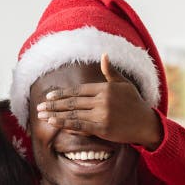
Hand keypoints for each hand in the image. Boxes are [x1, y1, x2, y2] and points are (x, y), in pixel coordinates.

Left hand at [35, 53, 162, 149]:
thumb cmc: (134, 103)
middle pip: (72, 103)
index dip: (61, 94)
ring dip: (55, 115)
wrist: (146, 123)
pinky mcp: (103, 129)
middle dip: (53, 105)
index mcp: (104, 88)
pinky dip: (66, 125)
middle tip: (38, 107)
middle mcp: (102, 101)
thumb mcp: (124, 84)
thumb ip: (111, 72)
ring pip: (73, 115)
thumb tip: (104, 55)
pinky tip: (55, 124)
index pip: (77, 91)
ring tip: (41, 116)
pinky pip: (81, 126)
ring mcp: (102, 116)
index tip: (48, 97)